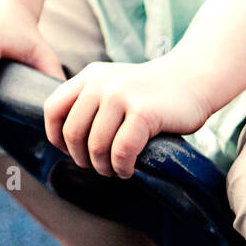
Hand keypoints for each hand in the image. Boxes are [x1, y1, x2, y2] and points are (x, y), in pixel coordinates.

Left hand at [43, 56, 210, 179]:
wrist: (193, 79)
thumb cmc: (152, 94)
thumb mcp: (114, 87)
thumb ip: (90, 103)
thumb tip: (64, 142)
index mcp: (90, 76)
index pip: (52, 109)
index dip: (56, 138)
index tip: (72, 152)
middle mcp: (101, 82)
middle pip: (73, 133)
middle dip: (83, 159)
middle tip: (99, 166)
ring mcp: (122, 95)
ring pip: (96, 146)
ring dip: (104, 167)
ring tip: (116, 170)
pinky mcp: (144, 111)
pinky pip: (121, 151)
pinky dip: (122, 167)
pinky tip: (129, 169)